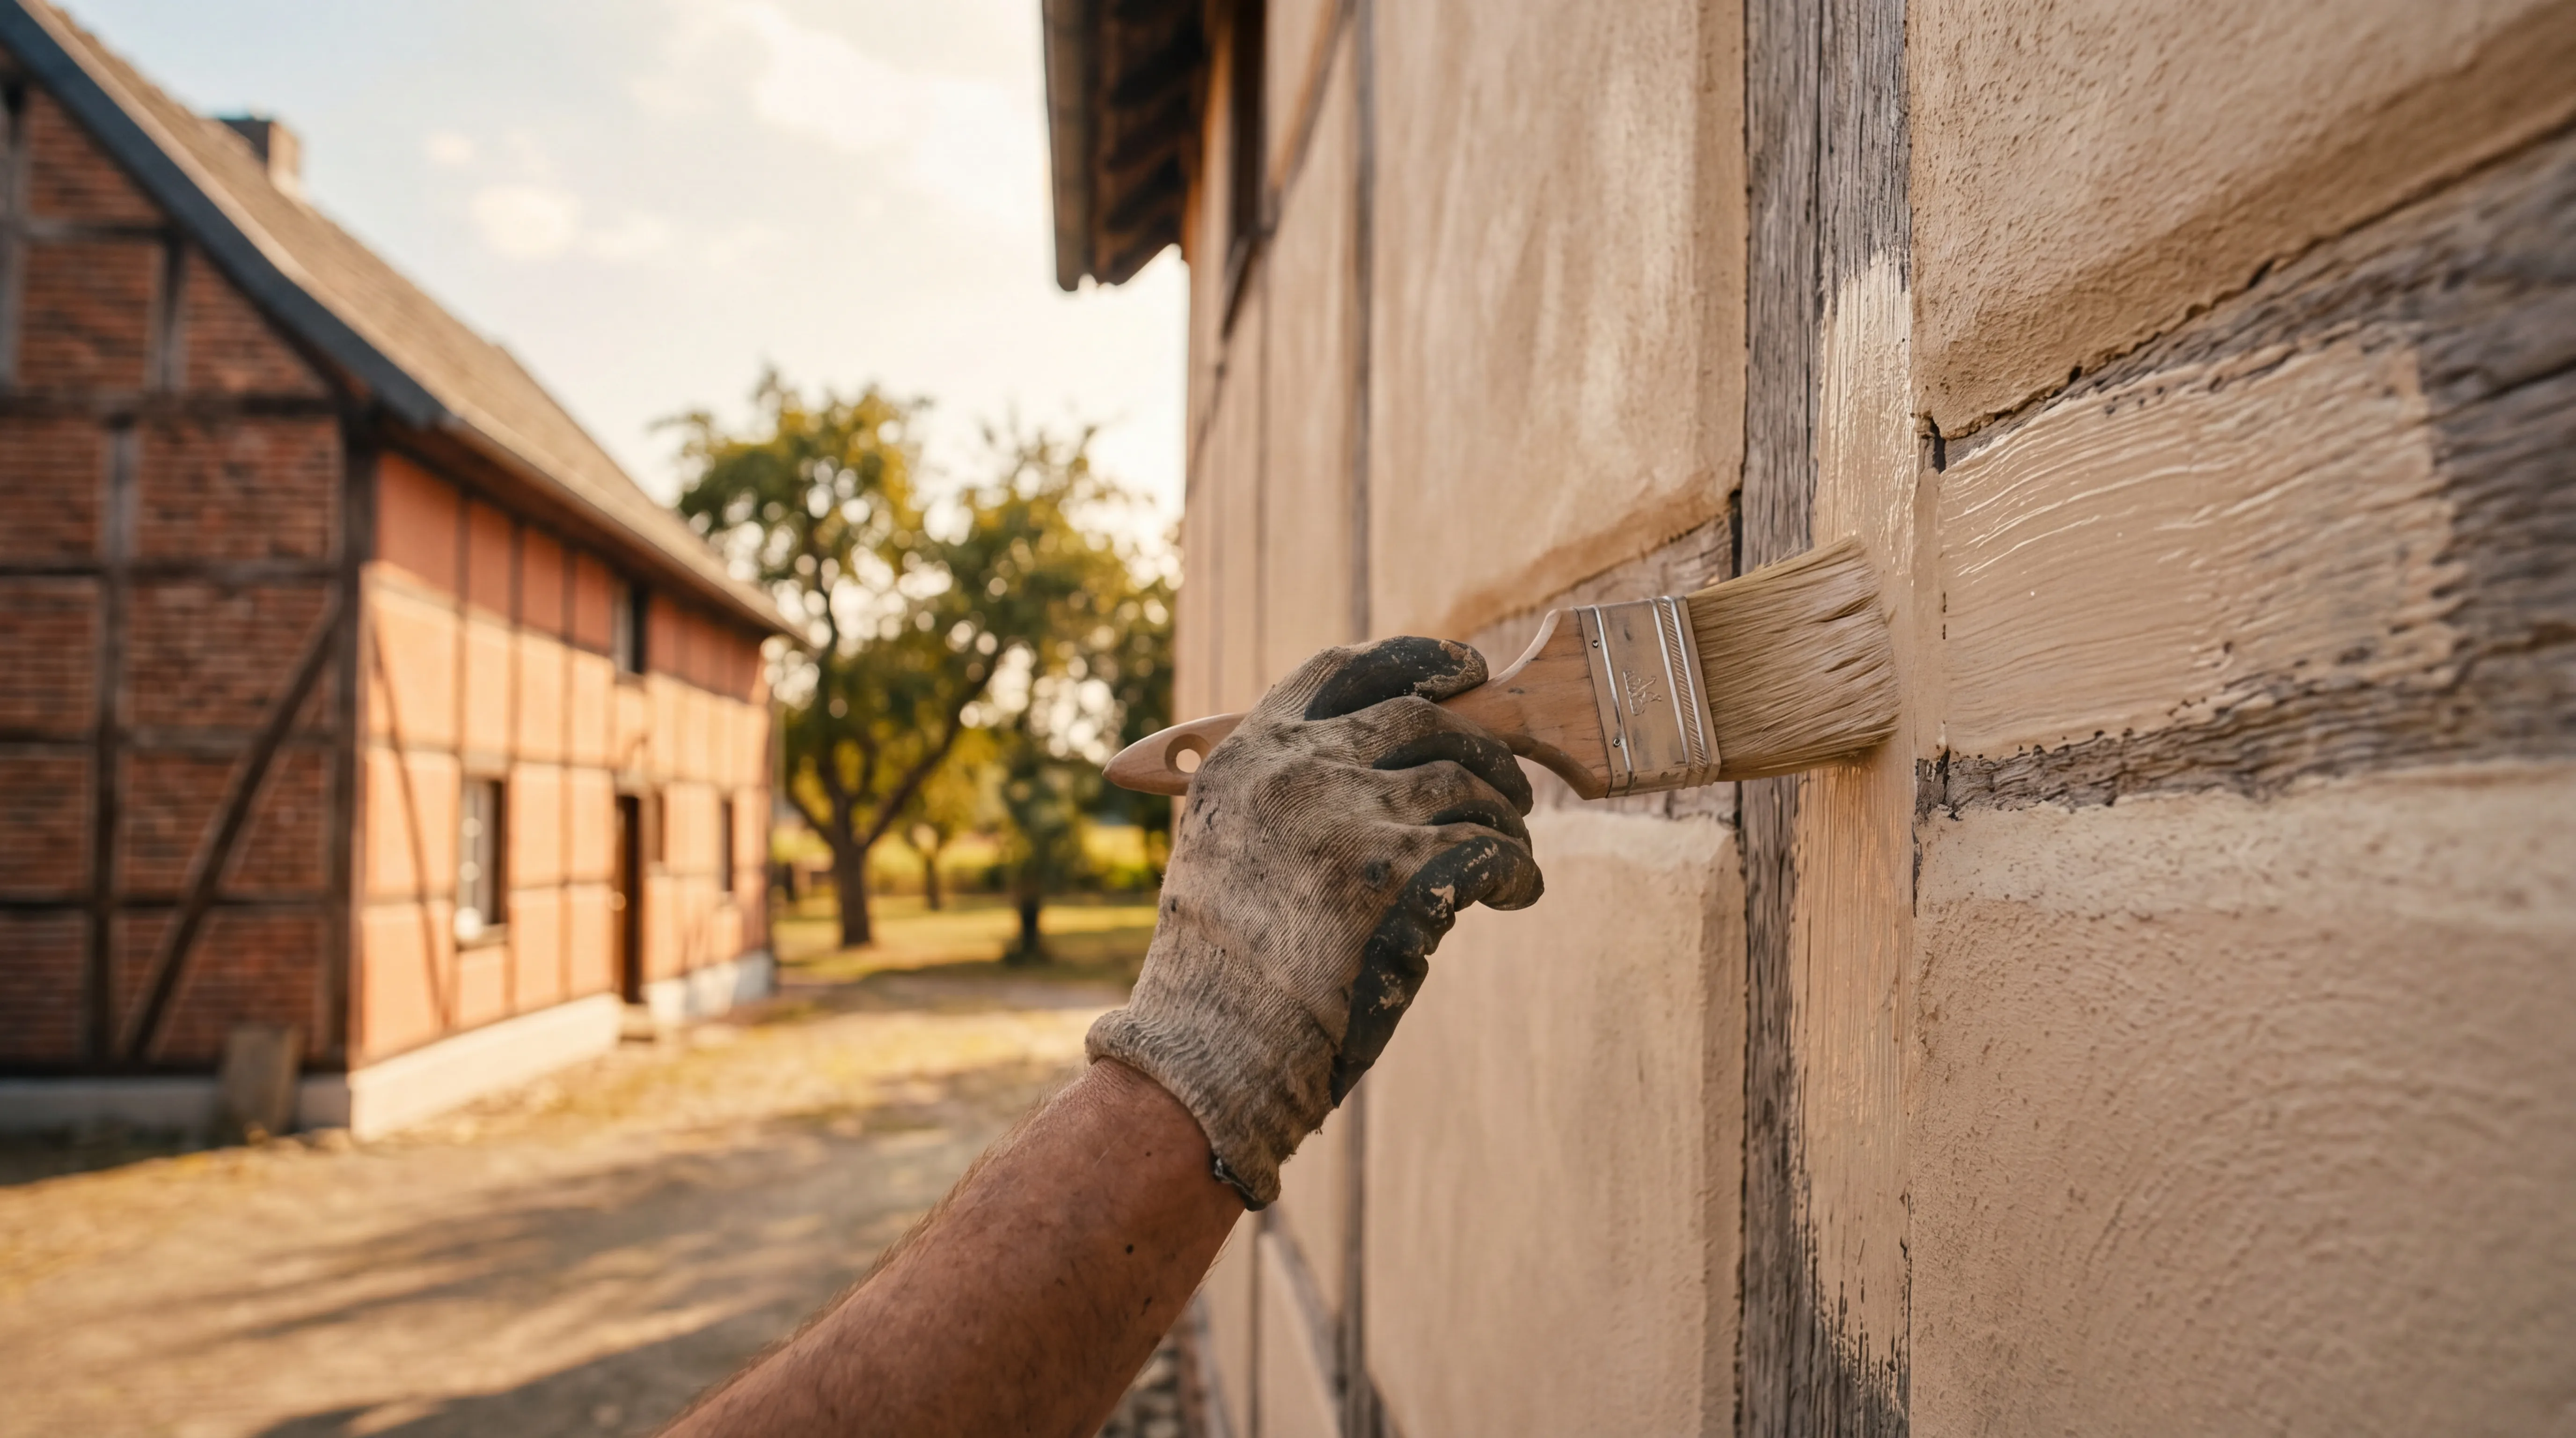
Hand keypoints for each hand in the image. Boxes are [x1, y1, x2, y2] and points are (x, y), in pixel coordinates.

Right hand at [1087, 637, 1544, 1207]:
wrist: (1211, 1043)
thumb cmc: (1223, 964)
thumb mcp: (1225, 845)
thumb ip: (1285, 793)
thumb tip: (1382, 767)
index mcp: (1248, 754)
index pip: (1340, 670)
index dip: (1414, 662)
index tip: (1463, 672)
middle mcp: (1298, 770)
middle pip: (1422, 720)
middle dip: (1482, 748)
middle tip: (1509, 786)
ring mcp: (1350, 818)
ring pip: (1466, 784)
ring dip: (1504, 817)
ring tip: (1511, 851)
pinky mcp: (1398, 877)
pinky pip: (1490, 851)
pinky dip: (1517, 871)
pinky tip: (1517, 893)